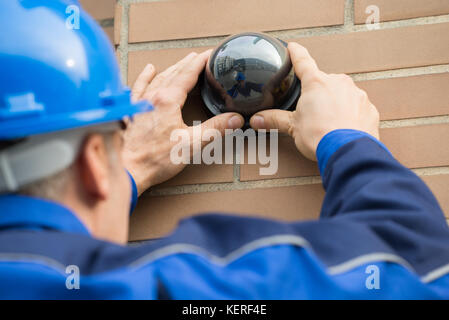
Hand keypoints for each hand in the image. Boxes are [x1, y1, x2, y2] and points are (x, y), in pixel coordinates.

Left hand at [123, 50, 244, 194]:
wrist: (126, 170)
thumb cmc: (154, 159)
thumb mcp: (191, 144)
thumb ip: (215, 129)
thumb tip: (235, 119)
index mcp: (168, 100)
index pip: (188, 74)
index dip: (201, 62)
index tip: (211, 54)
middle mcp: (152, 97)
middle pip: (173, 73)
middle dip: (188, 63)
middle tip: (200, 57)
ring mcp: (140, 103)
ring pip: (157, 78)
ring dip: (171, 68)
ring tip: (182, 62)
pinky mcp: (131, 112)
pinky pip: (138, 87)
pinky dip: (145, 77)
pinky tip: (148, 70)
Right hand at [249, 42, 379, 160]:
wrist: (347, 151)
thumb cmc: (320, 136)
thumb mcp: (292, 127)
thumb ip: (274, 120)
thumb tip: (256, 120)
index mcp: (316, 83)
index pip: (302, 61)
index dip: (296, 53)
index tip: (293, 47)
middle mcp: (338, 83)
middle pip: (323, 82)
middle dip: (318, 94)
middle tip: (311, 111)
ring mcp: (356, 94)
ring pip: (342, 94)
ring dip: (335, 104)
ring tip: (328, 124)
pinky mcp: (369, 108)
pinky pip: (357, 107)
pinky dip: (350, 115)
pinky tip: (343, 128)